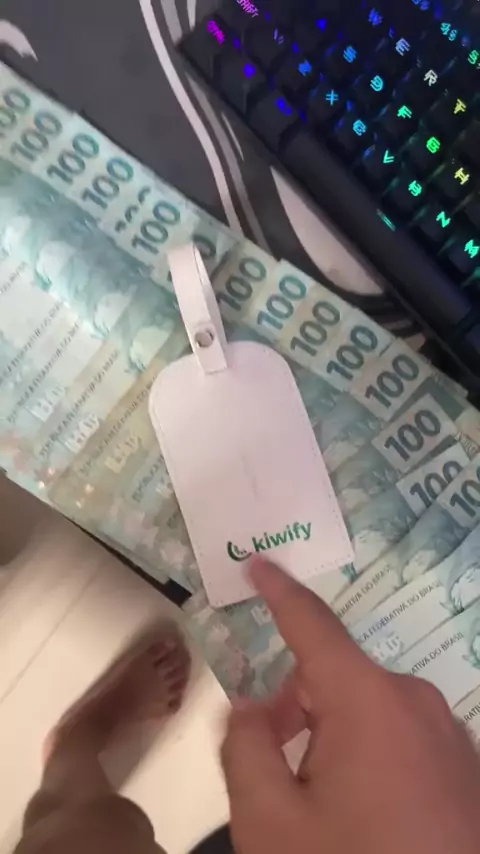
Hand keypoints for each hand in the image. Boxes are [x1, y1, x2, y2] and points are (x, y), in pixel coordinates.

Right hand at [221, 559, 479, 853]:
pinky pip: (401, 741)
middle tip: (268, 767)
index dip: (280, 592)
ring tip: (316, 812)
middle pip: (336, 680)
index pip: (313, 625)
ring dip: (330, 740)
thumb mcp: (272, 822)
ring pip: (368, 714)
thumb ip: (247, 747)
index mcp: (369, 699)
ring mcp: (449, 738)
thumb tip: (252, 706)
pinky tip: (361, 822)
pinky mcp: (467, 771)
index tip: (259, 563)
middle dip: (295, 707)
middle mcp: (415, 703)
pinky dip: (368, 759)